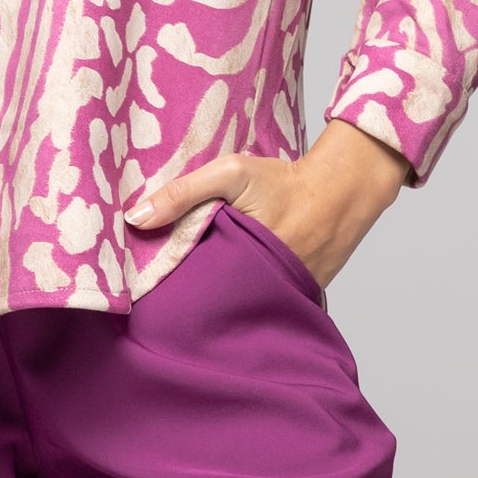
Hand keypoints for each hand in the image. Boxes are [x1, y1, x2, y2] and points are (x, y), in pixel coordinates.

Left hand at [125, 118, 407, 287]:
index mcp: (233, 260)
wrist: (342, 192)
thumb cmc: (285, 183)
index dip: (161, 282)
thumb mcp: (231, 174)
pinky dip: (240, 295)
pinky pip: (254, 301)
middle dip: (184, 295)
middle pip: (204, 299)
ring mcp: (273, 297)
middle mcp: (254, 287)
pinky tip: (225, 286)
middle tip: (155, 292)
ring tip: (186, 294)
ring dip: (212, 296)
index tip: (137, 281)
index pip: (183, 283)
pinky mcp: (288, 298)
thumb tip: (135, 218)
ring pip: (229, 303)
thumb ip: (183, 192)